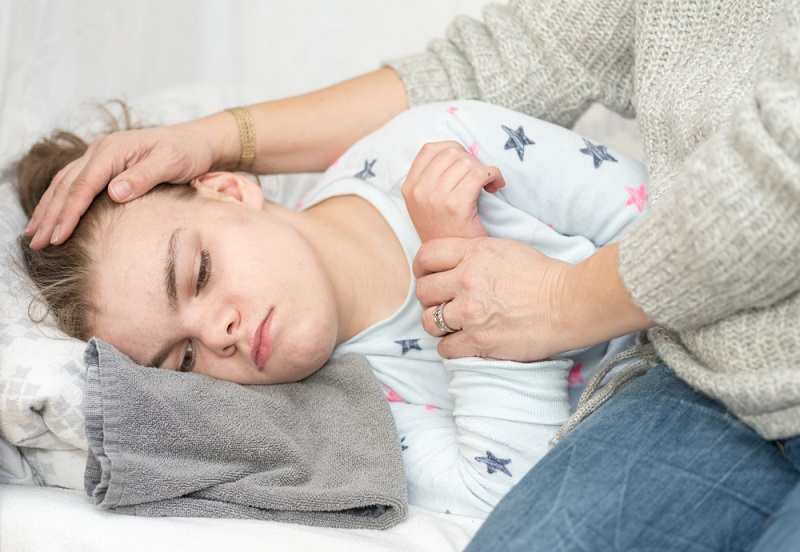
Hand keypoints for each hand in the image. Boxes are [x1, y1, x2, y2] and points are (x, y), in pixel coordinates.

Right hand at [25, 117, 226, 248]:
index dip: (69, 212)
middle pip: (67, 185)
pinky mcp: (103, 163)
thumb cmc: (186, 152)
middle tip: (36, 242)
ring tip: (33, 233)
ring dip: (47, 209)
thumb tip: (114, 193)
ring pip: (64, 183)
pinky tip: (51, 215)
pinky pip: (74, 182)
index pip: (83, 185)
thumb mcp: (170, 163)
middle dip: (50, 215)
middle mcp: (100, 150)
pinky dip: (59, 200)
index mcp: (113, 150)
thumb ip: (143, 177)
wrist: (195, 140)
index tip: (58, 236)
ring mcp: (99, 155)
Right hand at [401, 141, 504, 241]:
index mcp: (409, 187)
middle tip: (481, 177)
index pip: (430, 149)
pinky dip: (493, 175)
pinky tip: (495, 187)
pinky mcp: (455, 205)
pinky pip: (479, 174)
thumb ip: (435, 178)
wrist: (453, 265)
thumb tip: (461, 153)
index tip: (466, 164)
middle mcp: (419, 190)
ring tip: (488, 184)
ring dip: (484, 169)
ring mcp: (435, 197)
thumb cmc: (447, 233)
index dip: (454, 150)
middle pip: (451, 153)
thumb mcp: (428, 204)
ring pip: (467, 162)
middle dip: (472, 161)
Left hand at [413, 238, 653, 360]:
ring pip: (429, 322)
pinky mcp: (480, 340)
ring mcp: (471, 312)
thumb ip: (474, 255)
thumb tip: (453, 265)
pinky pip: (445, 348)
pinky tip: (463, 344)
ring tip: (452, 326)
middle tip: (442, 305)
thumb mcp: (505, 249)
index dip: (422, 269)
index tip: (428, 278)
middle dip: (430, 300)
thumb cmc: (544, 276)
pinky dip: (451, 348)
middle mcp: (467, 280)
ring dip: (438, 326)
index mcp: (473, 253)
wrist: (569, 303)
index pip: (425, 257)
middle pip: (423, 291)